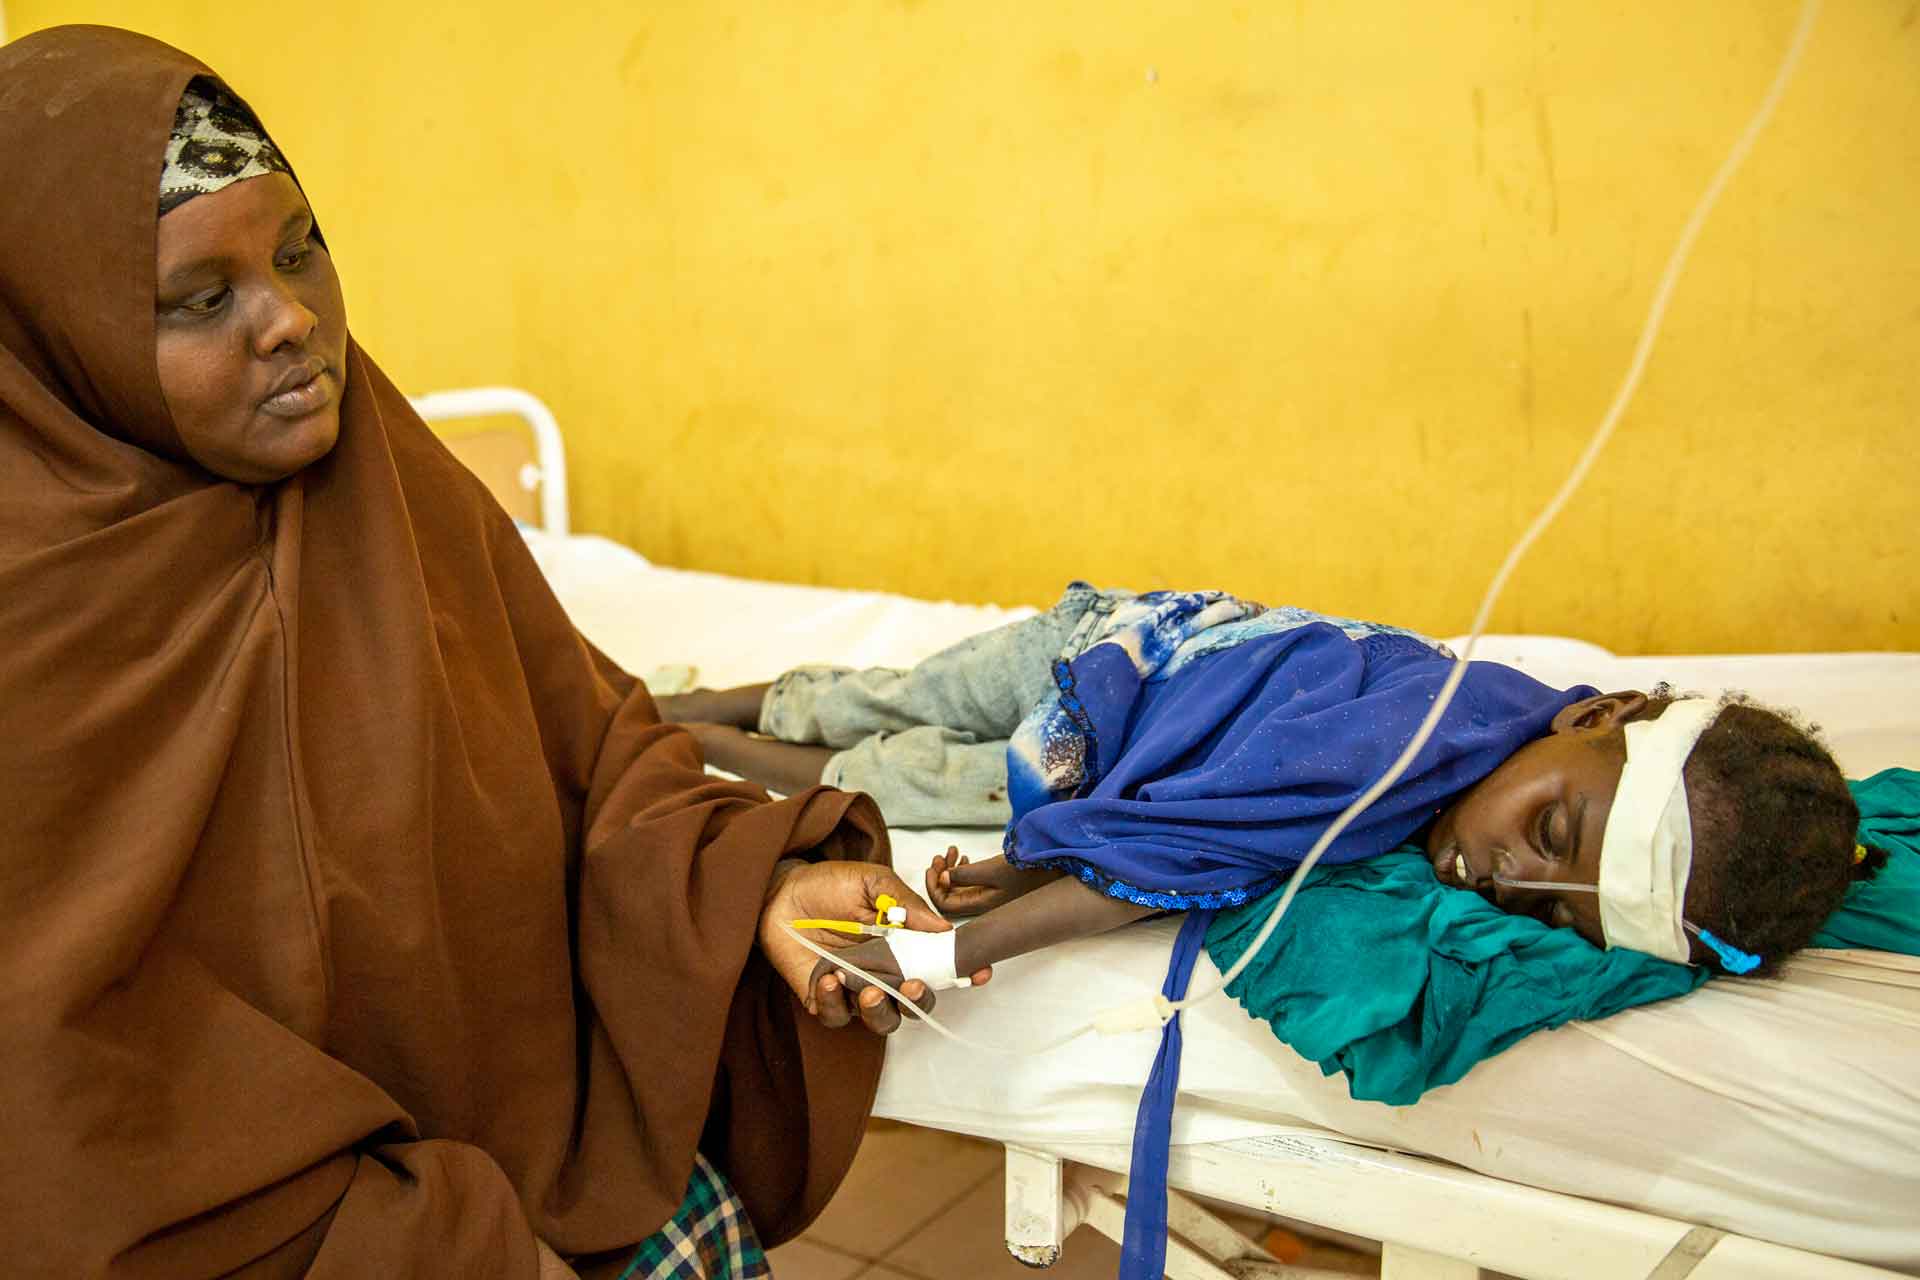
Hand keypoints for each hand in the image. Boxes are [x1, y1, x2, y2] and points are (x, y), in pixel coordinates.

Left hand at [758, 860, 991, 1034]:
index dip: (961, 975)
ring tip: (869, 987)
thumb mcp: (872, 882)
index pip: (938, 968)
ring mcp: (853, 989)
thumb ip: (905, 904)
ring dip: (879, 1010)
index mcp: (903, 946)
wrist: (778, 890)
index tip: (978, 973)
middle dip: (919, 1001)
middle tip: (910, 985)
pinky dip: (836, 1002)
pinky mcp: (822, 998)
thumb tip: (942, 925)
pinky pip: (836, 1016)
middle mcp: (883, 972)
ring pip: (880, 1020)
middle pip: (913, 1005)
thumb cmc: (827, 884)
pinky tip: (830, 978)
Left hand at [925, 846, 1054, 916]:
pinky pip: (969, 881)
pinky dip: (962, 868)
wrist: (1055, 866)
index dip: (934, 888)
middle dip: (940, 875)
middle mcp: (982, 904)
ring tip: (952, 852)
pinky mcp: (994, 886)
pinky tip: (964, 857)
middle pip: (949, 896)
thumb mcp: (994, 870)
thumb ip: (966, 875)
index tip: (933, 867)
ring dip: (950, 869)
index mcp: (980, 906)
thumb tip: (942, 878)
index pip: (945, 905)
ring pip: (958, 887)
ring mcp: (988, 895)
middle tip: (941, 856)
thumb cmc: (1028, 870)